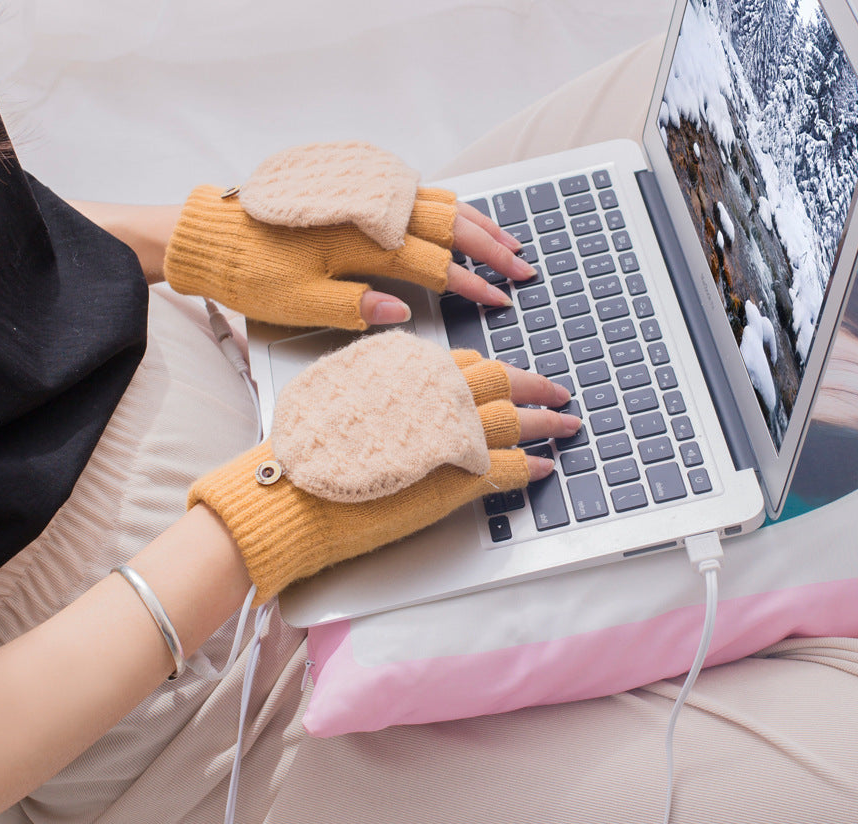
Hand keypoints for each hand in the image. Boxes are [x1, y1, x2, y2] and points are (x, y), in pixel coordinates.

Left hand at [164, 141, 533, 330]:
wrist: (210, 234)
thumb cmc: (251, 272)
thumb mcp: (298, 302)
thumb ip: (356, 306)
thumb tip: (404, 310)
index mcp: (363, 243)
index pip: (435, 265)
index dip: (473, 284)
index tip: (500, 300)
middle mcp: (371, 210)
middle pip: (449, 225)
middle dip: (491, 247)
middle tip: (523, 267)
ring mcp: (364, 194)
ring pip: (436, 201)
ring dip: (475, 221)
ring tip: (506, 238)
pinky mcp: (353, 186)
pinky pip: (413, 190)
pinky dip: (446, 203)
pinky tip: (457, 212)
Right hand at [189, 334, 577, 601]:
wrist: (291, 493)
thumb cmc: (307, 450)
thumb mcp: (348, 400)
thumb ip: (388, 393)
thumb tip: (411, 396)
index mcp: (408, 372)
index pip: (467, 364)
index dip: (496, 370)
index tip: (512, 375)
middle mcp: (435, 395)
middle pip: (500, 384)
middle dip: (535, 388)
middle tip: (559, 394)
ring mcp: (450, 435)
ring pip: (513, 421)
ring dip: (545, 423)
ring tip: (566, 426)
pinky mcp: (456, 478)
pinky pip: (507, 468)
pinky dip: (530, 466)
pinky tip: (544, 468)